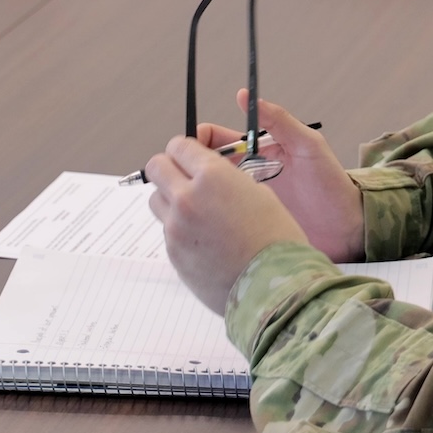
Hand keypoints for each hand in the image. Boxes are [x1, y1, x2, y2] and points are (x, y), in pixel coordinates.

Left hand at [145, 135, 309, 312]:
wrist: (273, 287)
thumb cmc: (276, 240)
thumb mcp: (259, 193)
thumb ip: (225, 180)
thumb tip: (208, 178)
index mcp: (212, 176)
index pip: (179, 145)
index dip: (186, 149)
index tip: (191, 155)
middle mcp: (187, 198)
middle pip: (157, 167)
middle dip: (169, 167)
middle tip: (184, 177)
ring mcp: (176, 228)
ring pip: (156, 199)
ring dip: (170, 198)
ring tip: (195, 211)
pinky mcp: (173, 253)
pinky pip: (167, 231)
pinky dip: (180, 229)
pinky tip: (205, 239)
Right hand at [191, 90, 365, 260]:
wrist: (348, 227)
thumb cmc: (332, 184)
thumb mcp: (307, 145)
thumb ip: (279, 120)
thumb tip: (246, 96)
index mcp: (257, 152)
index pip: (215, 140)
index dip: (199, 141)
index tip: (191, 149)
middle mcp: (246, 176)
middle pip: (205, 168)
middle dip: (190, 169)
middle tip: (184, 178)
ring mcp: (245, 202)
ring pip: (208, 194)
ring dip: (196, 195)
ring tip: (190, 201)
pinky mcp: (248, 226)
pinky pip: (220, 220)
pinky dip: (207, 218)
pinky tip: (203, 221)